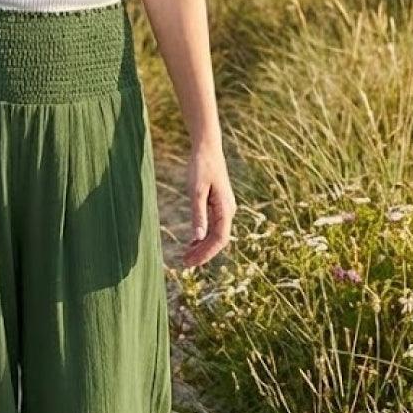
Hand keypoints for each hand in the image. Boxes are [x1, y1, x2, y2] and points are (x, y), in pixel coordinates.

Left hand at [183, 140, 235, 268]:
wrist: (207, 148)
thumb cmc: (201, 167)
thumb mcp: (196, 191)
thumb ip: (197, 215)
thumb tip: (197, 238)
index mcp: (225, 208)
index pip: (220, 239)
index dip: (206, 253)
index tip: (191, 262)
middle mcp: (228, 210)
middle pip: (218, 240)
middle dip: (203, 253)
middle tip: (184, 264)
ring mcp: (224, 208)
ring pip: (216, 234)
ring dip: (202, 247)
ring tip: (186, 257)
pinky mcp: (218, 204)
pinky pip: (213, 226)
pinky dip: (203, 237)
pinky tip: (191, 243)